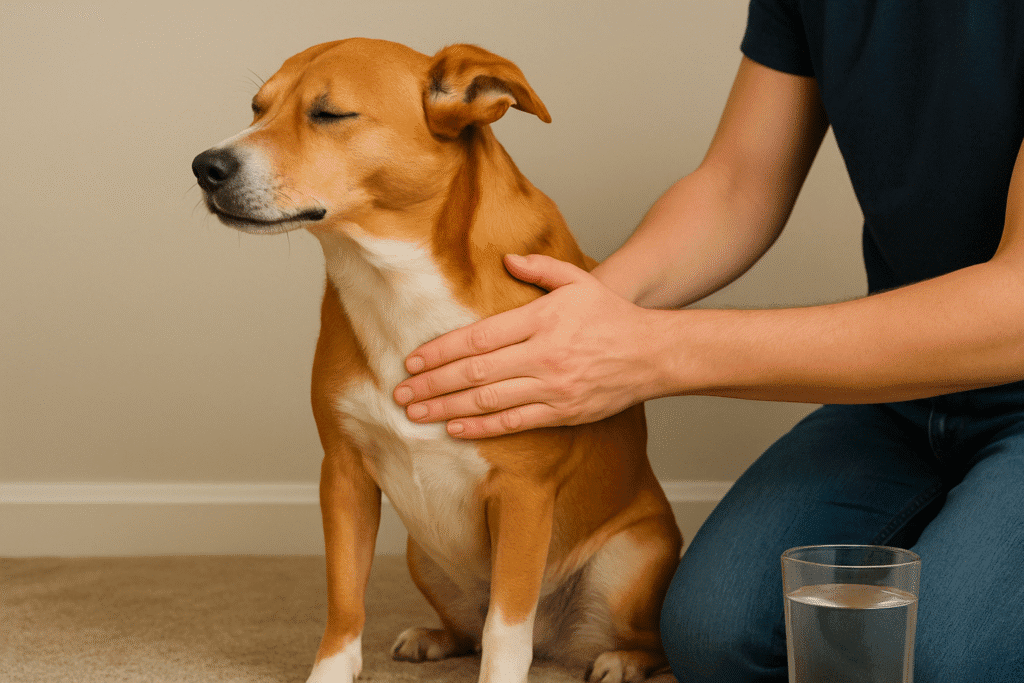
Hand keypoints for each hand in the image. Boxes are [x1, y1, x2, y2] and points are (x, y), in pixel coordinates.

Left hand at [392, 253, 665, 437]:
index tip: (412, 360)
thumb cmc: (611, 316)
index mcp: (541, 320)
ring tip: (416, 415)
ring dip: (447, 409)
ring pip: (489, 401)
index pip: (478, 337)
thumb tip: (505, 260)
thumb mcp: (578, 280)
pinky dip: (482, 428)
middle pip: (475, 372)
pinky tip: (455, 429)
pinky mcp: (563, 412)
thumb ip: (540, 268)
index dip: (440, 350)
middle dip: (432, 384)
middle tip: (400, 393)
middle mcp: (543, 355)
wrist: (653, 354)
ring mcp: (552, 387)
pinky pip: (515, 423)